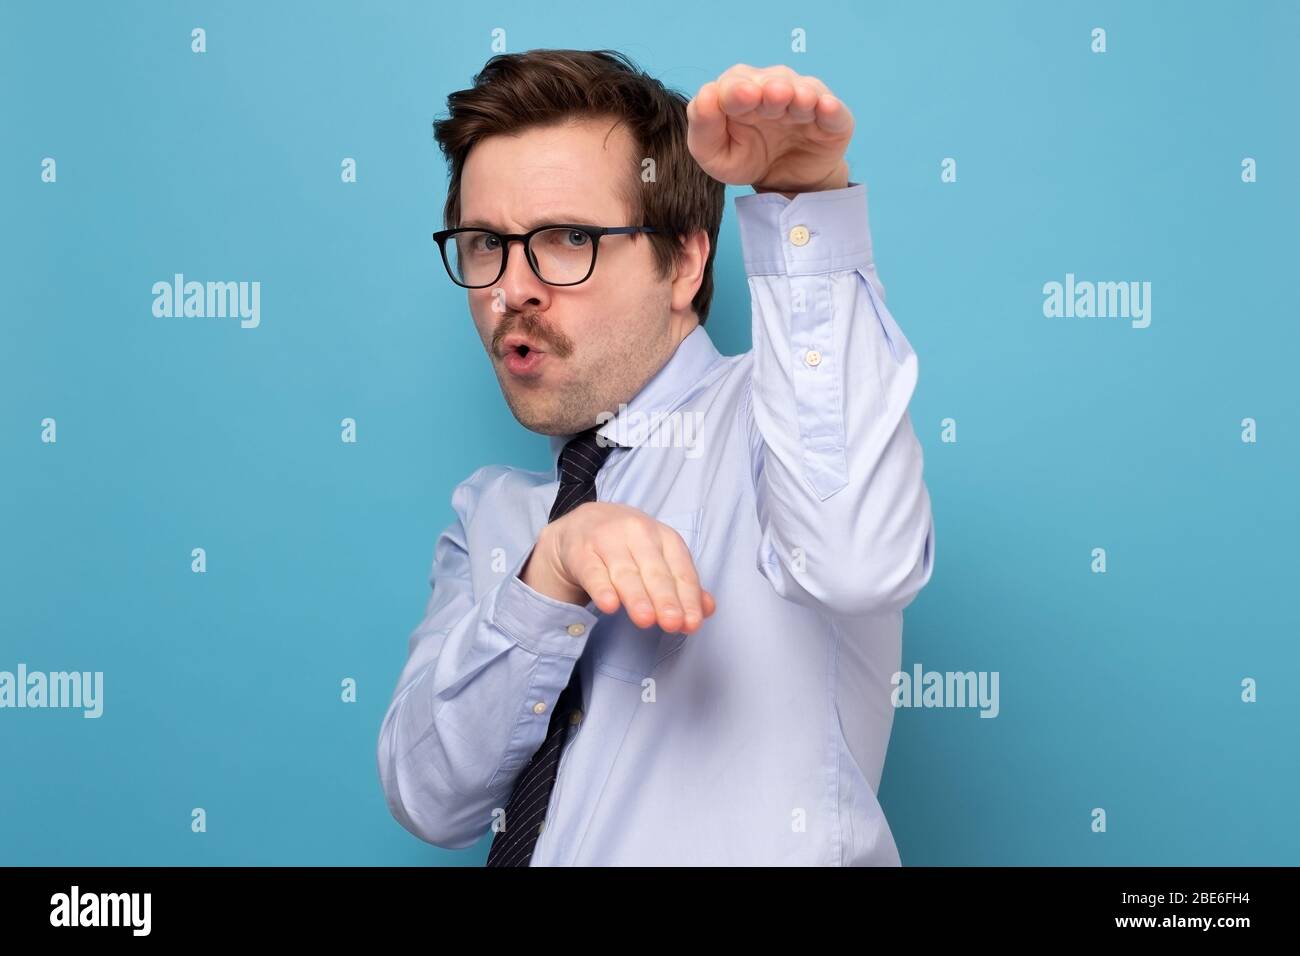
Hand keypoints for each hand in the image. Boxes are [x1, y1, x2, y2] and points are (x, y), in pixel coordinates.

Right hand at [520, 502, 716, 634]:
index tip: (691, 623)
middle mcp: (638, 533)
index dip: (687, 598)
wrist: (582, 525)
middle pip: (655, 571)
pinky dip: (602, 588)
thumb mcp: (660, 560)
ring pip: (625, 572)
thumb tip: (708, 609)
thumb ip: (683, 586)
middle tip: (672, 623)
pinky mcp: (581, 551)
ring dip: (636, 596)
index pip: (680, 570)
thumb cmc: (629, 547)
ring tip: (645, 620)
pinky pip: (593, 572)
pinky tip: (610, 605)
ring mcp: (608, 540)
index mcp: (664, 537)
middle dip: (665, 598)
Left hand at [686, 63, 853, 196]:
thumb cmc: (746, 159)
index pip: (735, 83)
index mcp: (741, 92)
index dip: (737, 89)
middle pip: (771, 81)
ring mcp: (804, 101)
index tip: (741, 96)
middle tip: (771, 96)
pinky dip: (831, 108)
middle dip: (770, 88)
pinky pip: (834, 111)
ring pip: (803, 90)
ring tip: (797, 101)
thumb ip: (702, 126)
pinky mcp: (831, 119)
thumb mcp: (714, 154)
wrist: (784, 183)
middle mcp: (773, 88)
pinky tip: (826, 107)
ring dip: (799, 94)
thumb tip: (706, 94)